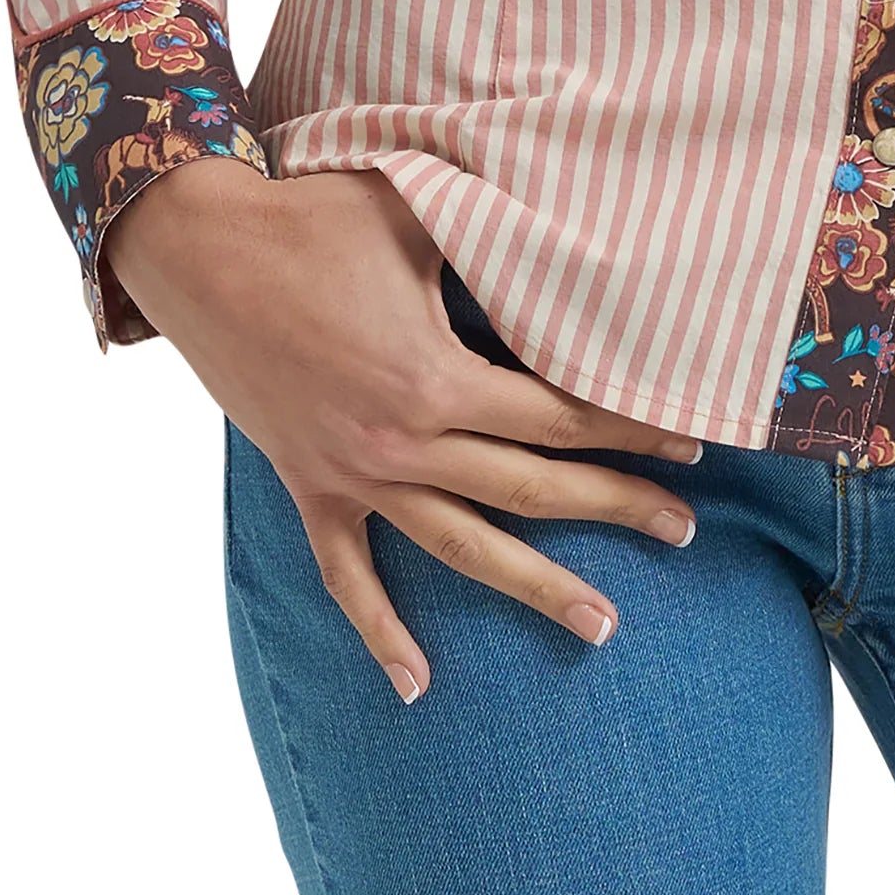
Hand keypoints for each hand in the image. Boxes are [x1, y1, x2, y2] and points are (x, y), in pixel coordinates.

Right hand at [104, 157, 706, 697]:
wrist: (201, 250)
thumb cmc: (315, 216)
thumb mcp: (416, 209)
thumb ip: (491, 231)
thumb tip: (571, 222)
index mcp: (436, 378)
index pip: (559, 416)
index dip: (630, 428)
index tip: (692, 441)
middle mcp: (402, 442)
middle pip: (532, 489)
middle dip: (617, 508)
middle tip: (686, 532)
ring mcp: (352, 475)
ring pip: (461, 547)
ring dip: (535, 588)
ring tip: (604, 626)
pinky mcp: (308, 487)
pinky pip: (348, 575)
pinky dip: (381, 632)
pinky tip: (418, 685)